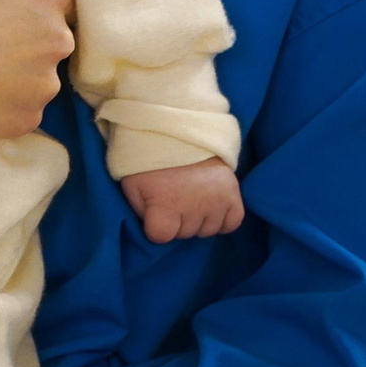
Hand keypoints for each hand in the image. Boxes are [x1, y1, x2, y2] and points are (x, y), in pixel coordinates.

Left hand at [120, 157, 244, 241]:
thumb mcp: (132, 184)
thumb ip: (141, 211)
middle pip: (185, 234)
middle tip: (173, 198)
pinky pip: (232, 222)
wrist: (179, 130)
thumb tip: (154, 230)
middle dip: (177, 222)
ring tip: (191, 198)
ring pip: (208, 231)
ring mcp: (216, 202)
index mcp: (165, 206)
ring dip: (199, 220)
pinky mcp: (233, 194)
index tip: (155, 211)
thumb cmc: (150, 159)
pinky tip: (211, 207)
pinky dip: (223, 219)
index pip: (161, 236)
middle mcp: (193, 208)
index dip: (156, 226)